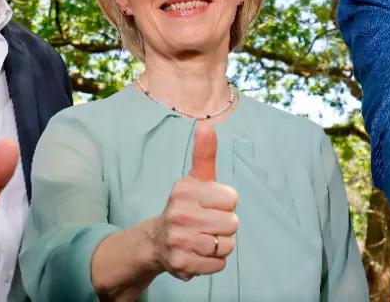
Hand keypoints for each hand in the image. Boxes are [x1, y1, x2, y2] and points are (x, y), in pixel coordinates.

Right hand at [150, 123, 238, 281]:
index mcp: (184, 190)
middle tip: (205, 224)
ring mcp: (178, 241)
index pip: (232, 199)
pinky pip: (219, 265)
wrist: (157, 241)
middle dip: (224, 226)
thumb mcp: (195, 179)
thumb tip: (206, 124)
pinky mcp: (181, 264)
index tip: (209, 204)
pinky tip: (198, 253)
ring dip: (220, 245)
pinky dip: (213, 262)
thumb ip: (204, 153)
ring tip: (202, 238)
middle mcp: (178, 214)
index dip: (225, 203)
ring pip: (227, 245)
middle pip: (232, 224)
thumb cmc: (186, 206)